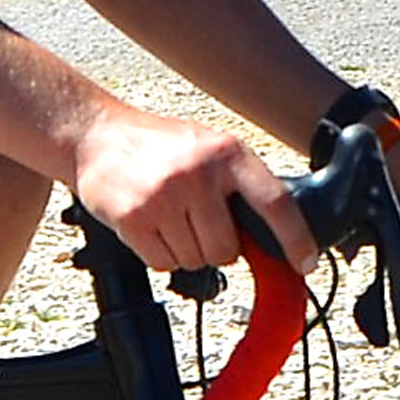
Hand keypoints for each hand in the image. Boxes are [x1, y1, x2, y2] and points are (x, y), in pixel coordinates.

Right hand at [68, 104, 305, 279]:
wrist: (95, 135)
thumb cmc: (157, 145)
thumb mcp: (209, 150)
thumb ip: (239, 186)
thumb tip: (276, 237)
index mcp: (228, 153)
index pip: (276, 204)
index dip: (296, 239)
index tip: (304, 263)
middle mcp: (199, 174)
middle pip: (228, 251)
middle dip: (215, 247)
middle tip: (195, 221)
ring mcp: (165, 197)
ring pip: (195, 261)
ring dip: (184, 250)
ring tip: (168, 216)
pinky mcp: (135, 219)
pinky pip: (163, 264)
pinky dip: (159, 254)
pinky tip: (149, 224)